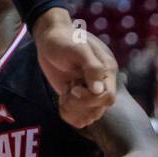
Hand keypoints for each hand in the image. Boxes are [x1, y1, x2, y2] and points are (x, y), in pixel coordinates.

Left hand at [33, 9, 116, 126]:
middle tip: (67, 89)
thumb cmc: (63, 39)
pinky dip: (69, 115)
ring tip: (64, 93)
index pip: (108, 97)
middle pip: (98, 110)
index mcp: (107, 70)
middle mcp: (102, 83)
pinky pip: (80, 118)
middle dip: (79, 104)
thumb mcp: (78, 48)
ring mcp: (90, 91)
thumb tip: (98, 90)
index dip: (90, 98)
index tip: (73, 88)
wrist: (49, 37)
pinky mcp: (79, 98)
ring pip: (90, 117)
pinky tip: (61, 100)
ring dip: (73, 110)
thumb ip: (92, 67)